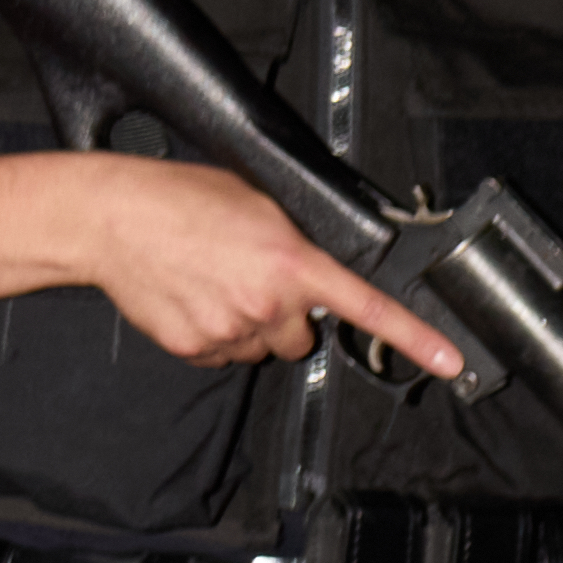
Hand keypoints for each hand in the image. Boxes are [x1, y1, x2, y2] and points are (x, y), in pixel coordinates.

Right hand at [68, 159, 479, 380]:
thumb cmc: (179, 198)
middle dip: (287, 319)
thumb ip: (298, 242)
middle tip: (253, 283)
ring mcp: (228, 331)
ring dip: (248, 326)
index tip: (452, 363)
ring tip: (212, 284)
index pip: (368, 308)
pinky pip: (220, 354)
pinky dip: (211, 334)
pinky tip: (190, 299)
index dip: (417, 339)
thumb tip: (316, 269)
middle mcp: (266, 303)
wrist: (109, 219)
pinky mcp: (193, 347)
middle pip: (303, 338)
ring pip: (260, 348)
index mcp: (292, 262)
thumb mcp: (258, 203)